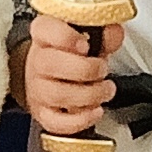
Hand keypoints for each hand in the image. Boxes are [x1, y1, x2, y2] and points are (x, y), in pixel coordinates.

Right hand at [20, 16, 125, 135]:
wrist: (50, 77)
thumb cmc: (70, 55)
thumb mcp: (88, 37)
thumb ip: (104, 34)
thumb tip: (113, 32)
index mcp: (45, 36)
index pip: (44, 29)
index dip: (66, 37)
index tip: (85, 44)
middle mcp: (38, 62)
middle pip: (50, 64)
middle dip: (85, 69)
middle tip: (102, 69)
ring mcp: (38, 89)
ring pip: (56, 95)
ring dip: (89, 94)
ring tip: (105, 90)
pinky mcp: (44, 113)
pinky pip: (56, 122)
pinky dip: (80, 119)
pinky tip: (95, 110)